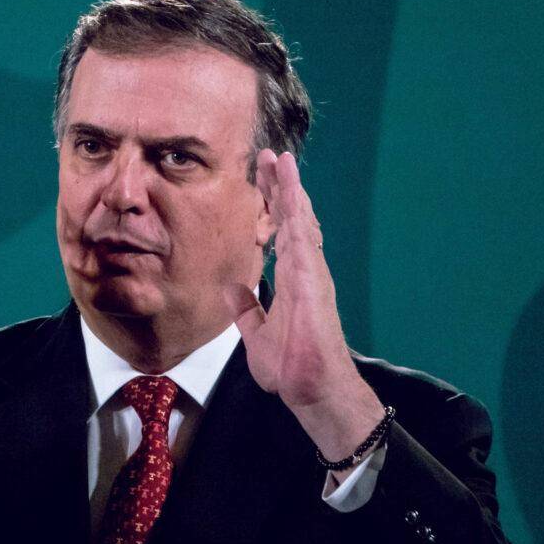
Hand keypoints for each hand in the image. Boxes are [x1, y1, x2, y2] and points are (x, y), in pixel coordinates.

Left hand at [225, 149, 383, 474]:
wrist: (310, 386)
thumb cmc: (290, 367)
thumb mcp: (257, 334)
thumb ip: (247, 310)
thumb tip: (233, 289)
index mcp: (292, 280)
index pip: (281, 235)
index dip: (271, 208)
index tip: (260, 184)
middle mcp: (303, 269)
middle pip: (291, 218)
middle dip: (279, 187)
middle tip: (267, 158)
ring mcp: (309, 268)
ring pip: (298, 216)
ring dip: (288, 186)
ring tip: (278, 157)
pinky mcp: (309, 272)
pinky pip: (300, 229)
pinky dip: (294, 202)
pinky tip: (287, 180)